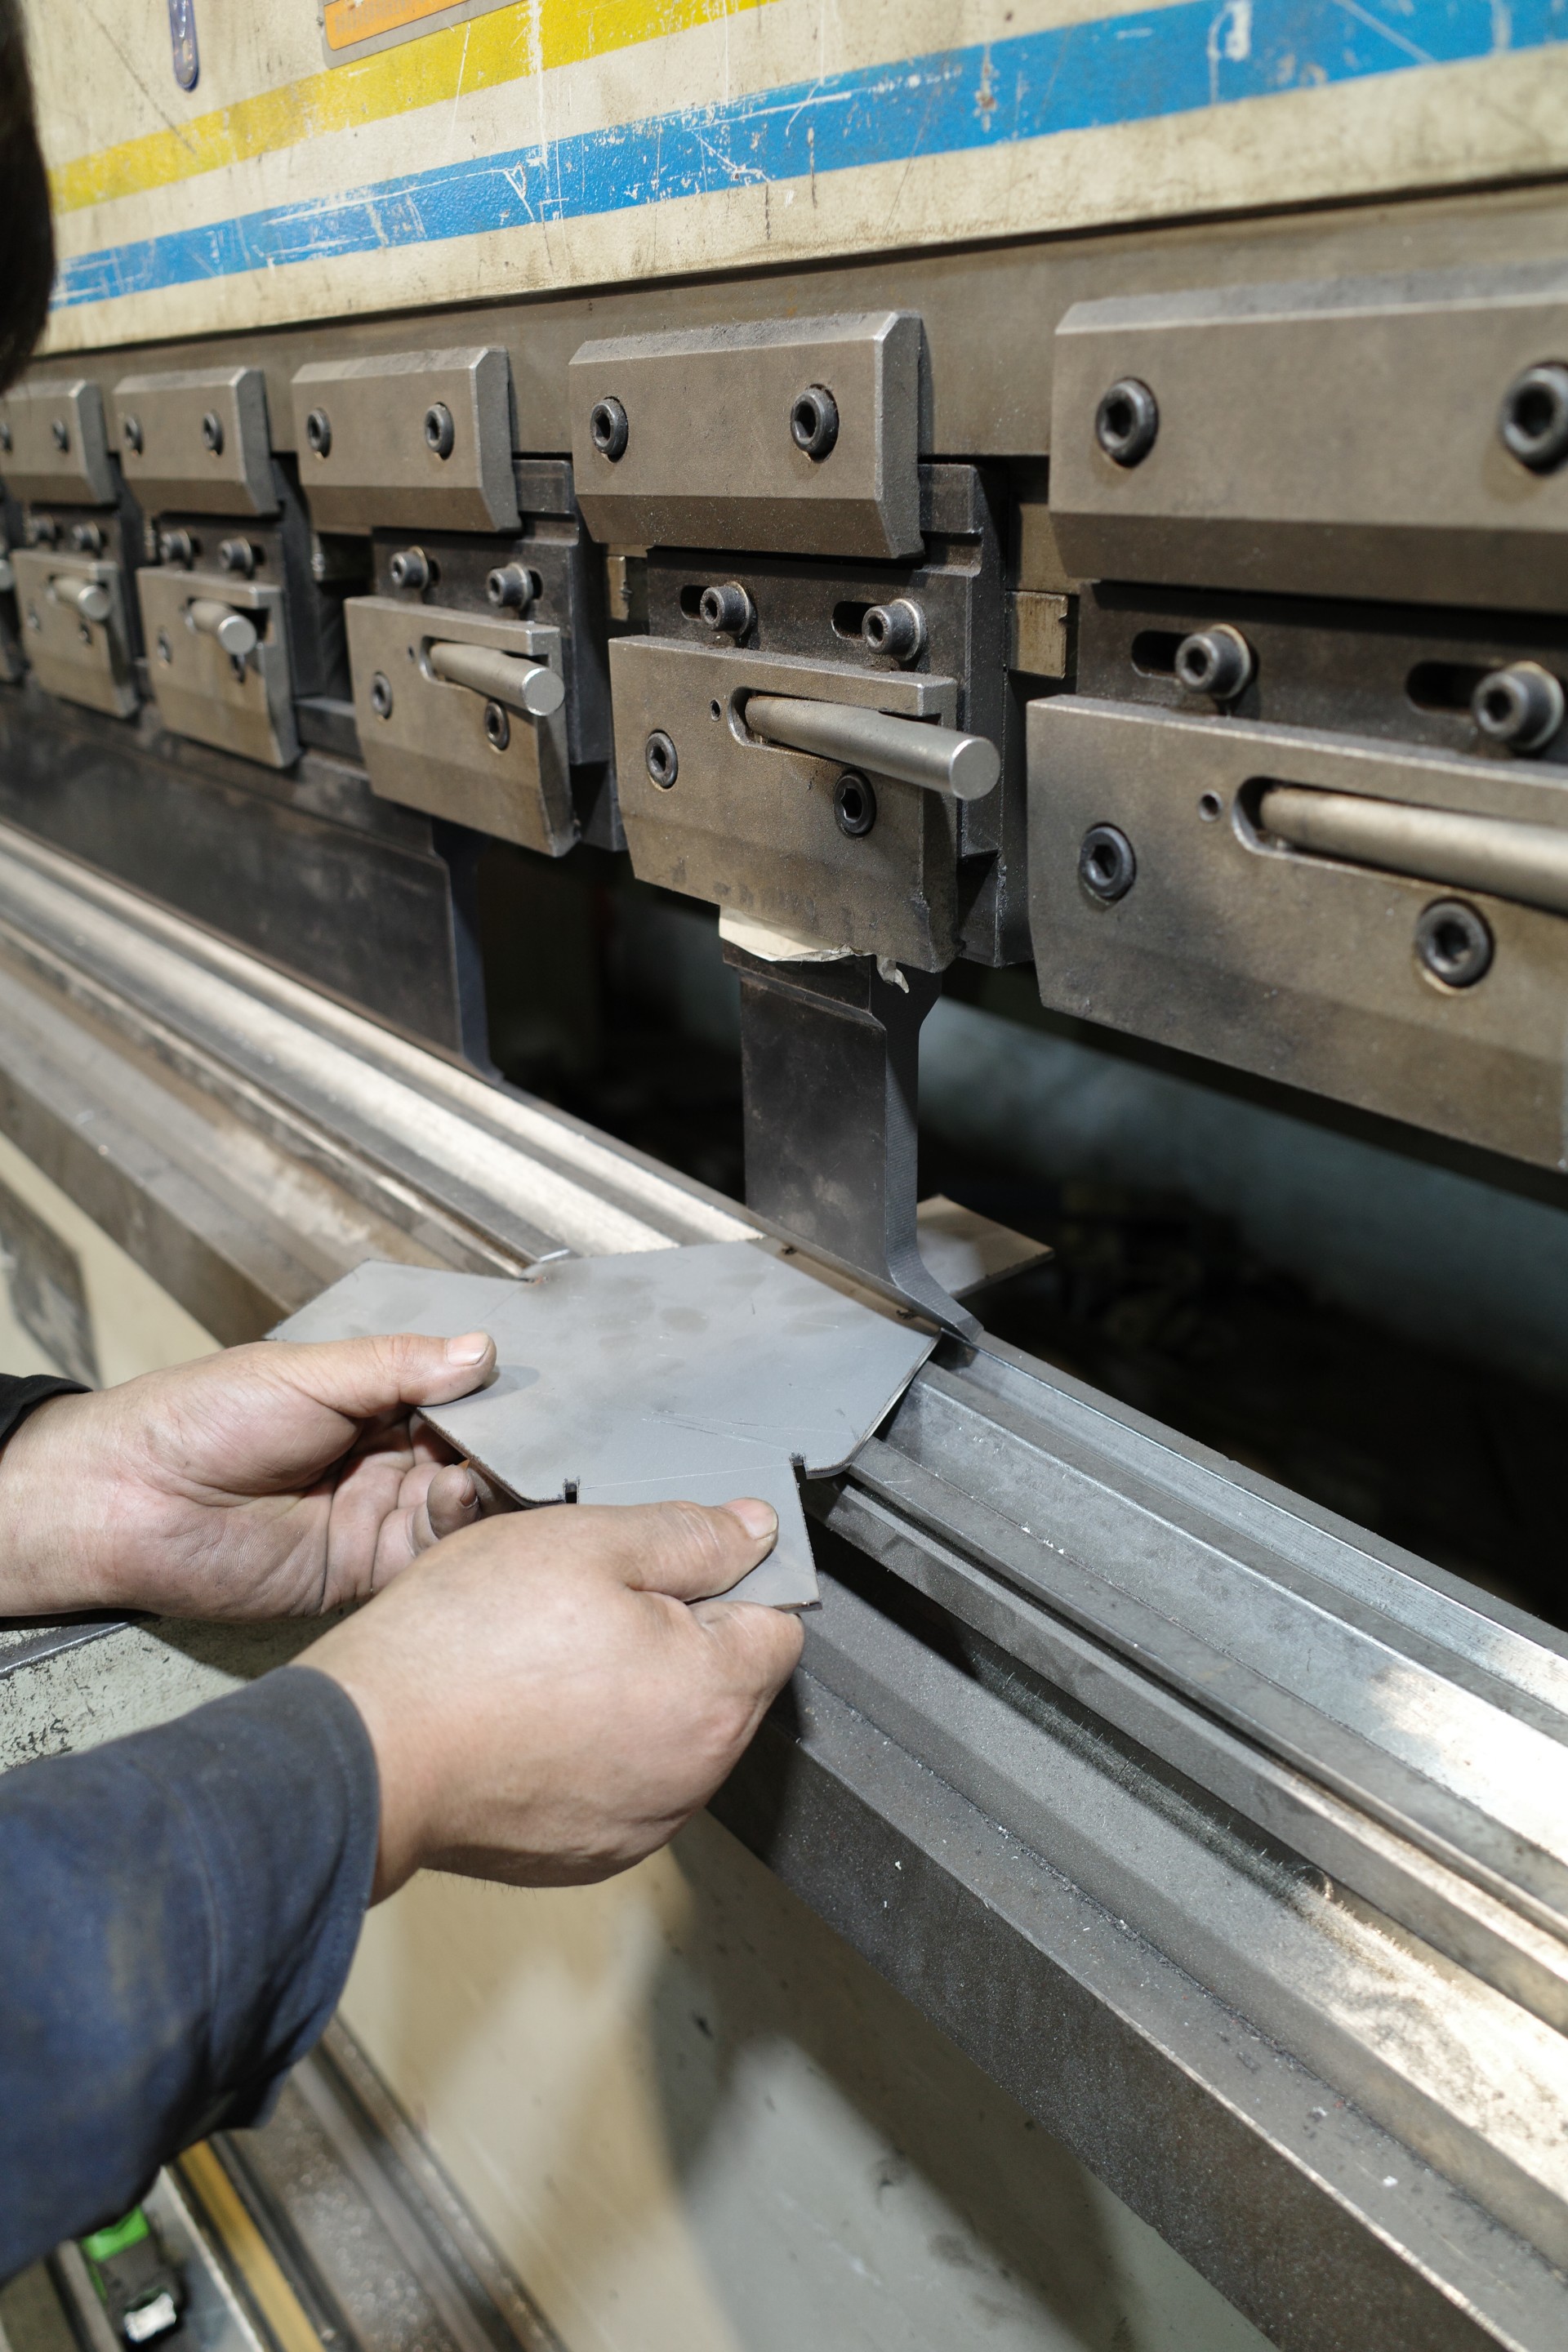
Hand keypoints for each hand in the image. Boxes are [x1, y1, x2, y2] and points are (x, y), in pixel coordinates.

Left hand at [0, 1330, 499, 1619]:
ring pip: (457, 1512)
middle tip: (519, 1441)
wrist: (129, 1499)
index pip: (454, 1403)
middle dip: (497, 1451)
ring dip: (479, 1492)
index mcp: (370, 1405)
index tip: (527, 1395)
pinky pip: (425, 1560)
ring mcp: (373, 1519)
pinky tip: (456, 1503)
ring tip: (474, 1473)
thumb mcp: (307, 1373)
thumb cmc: (201, 1418)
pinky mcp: (360, 1572)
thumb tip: (482, 1350)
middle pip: (466, 1458)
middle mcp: (381, 1463)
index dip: (491, 1402)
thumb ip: (397, 1367)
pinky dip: (452, 1536)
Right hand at [300, 1496, 802, 1895]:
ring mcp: (641, 1826)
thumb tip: (754, 1532)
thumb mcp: (586, 1542)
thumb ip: (687, 1535)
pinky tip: (531, 1715)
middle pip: (726, 1682)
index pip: (776, 1621)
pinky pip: (620, 1784)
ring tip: (549, 1659)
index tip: (662, 1566)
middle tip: (585, 1605)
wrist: (368, 1751)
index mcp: (713, 1696)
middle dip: (676, 1636)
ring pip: (671, 1734)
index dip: (723, 1578)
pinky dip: (591, 1749)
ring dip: (633, 1694)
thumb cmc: (466, 1645)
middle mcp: (694, 1776)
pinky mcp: (587, 1855)